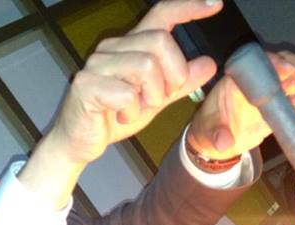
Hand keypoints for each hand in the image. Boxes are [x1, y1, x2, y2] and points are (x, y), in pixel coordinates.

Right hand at [47, 0, 223, 166]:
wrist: (80, 141)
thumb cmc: (113, 117)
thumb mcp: (155, 100)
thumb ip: (180, 83)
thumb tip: (208, 64)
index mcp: (130, 46)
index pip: (161, 15)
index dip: (188, 7)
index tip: (215, 5)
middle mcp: (112, 47)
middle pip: (160, 41)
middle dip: (173, 75)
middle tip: (161, 98)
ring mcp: (97, 64)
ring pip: (146, 66)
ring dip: (151, 96)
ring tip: (137, 109)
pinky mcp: (86, 84)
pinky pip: (126, 93)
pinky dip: (132, 111)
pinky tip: (121, 116)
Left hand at [187, 50, 294, 159]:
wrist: (218, 142)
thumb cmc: (210, 131)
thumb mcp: (209, 134)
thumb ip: (217, 136)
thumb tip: (224, 142)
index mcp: (238, 81)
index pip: (257, 65)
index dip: (273, 64)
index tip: (287, 70)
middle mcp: (259, 82)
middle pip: (283, 69)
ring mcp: (272, 93)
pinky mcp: (282, 106)